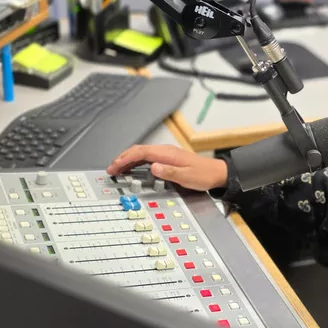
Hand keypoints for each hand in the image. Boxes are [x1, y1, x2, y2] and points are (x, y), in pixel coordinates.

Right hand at [106, 145, 227, 191]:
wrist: (217, 173)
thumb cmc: (204, 175)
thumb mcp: (186, 176)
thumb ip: (169, 172)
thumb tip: (153, 167)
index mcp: (167, 154)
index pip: (140, 152)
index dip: (125, 159)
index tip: (114, 167)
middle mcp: (166, 151)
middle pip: (138, 151)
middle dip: (122, 158)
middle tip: (111, 169)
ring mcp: (167, 154)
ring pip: (142, 153)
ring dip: (128, 160)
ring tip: (117, 168)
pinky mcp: (168, 158)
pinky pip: (148, 157)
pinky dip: (137, 161)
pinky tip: (133, 167)